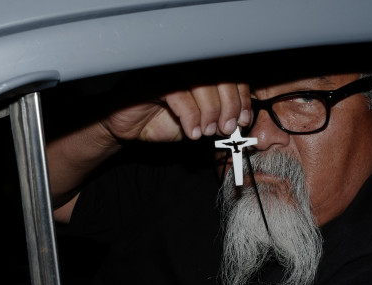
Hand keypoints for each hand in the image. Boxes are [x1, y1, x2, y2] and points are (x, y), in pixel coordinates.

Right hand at [100, 80, 252, 141]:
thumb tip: (241, 121)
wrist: (127, 129)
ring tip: (208, 131)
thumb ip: (217, 118)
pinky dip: (190, 115)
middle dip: (229, 105)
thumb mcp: (198, 124)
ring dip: (210, 110)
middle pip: (219, 74)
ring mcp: (168, 69)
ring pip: (201, 81)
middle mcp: (185, 64)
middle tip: (227, 127)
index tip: (244, 119)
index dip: (241, 96)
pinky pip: (177, 93)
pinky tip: (191, 132)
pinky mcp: (151, 80)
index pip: (230, 74)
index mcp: (200, 71)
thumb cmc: (161, 122)